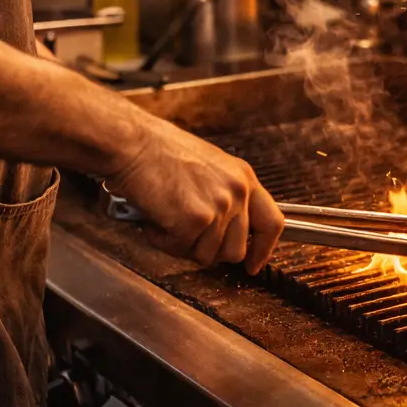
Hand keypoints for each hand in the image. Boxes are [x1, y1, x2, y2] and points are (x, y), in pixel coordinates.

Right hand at [105, 117, 284, 272]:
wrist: (134, 143)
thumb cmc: (160, 151)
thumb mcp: (210, 168)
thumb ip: (225, 196)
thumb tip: (225, 231)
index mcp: (244, 177)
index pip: (272, 223)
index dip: (263, 250)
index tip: (253, 264)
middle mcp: (237, 192)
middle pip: (236, 250)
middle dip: (210, 251)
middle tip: (187, 236)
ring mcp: (219, 207)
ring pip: (209, 256)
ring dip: (184, 245)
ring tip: (167, 219)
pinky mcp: (195, 220)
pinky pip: (181, 250)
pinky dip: (163, 241)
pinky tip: (156, 219)